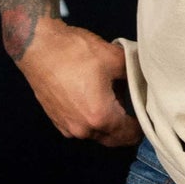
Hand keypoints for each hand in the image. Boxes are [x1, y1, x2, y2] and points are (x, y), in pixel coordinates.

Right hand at [16, 19, 143, 144]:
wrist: (36, 45)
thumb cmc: (73, 51)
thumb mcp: (114, 58)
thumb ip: (135, 73)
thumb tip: (144, 79)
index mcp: (100, 117)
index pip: (131, 135)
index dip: (144, 125)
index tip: (148, 113)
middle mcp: (83, 129)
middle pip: (114, 138)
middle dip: (126, 127)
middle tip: (134, 107)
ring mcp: (67, 126)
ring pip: (97, 133)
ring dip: (108, 122)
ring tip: (113, 97)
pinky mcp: (56, 119)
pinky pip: (81, 126)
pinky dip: (91, 117)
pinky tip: (93, 96)